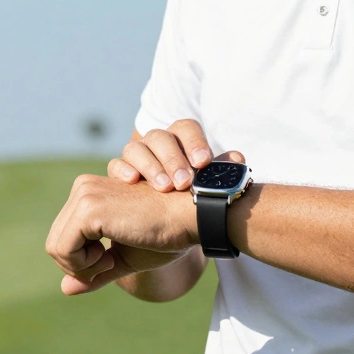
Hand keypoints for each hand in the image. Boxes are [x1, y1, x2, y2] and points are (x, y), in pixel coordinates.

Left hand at [45, 174, 195, 294]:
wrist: (189, 218)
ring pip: (56, 248)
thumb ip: (94, 272)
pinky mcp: (88, 210)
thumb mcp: (124, 258)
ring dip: (84, 266)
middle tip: (111, 262)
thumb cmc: (165, 234)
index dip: (85, 261)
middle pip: (56, 243)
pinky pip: (64, 250)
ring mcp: (84, 196)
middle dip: (81, 266)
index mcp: (89, 193)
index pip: (64, 238)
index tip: (112, 258)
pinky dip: (84, 265)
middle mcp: (82, 188)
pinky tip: (110, 257)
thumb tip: (64, 289)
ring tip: (112, 259)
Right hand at [109, 119, 246, 191]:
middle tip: (184, 182)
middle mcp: (157, 144)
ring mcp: (136, 156)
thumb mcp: (207, 187)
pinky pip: (116, 165)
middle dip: (173, 159)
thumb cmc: (191, 199)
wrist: (169, 224)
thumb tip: (237, 159)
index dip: (194, 142)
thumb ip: (219, 172)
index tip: (203, 163)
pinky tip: (132, 181)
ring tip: (164, 188)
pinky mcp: (120, 173)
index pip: (186, 128)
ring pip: (136, 148)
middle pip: (160, 138)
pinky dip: (123, 170)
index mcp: (181, 141)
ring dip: (150, 166)